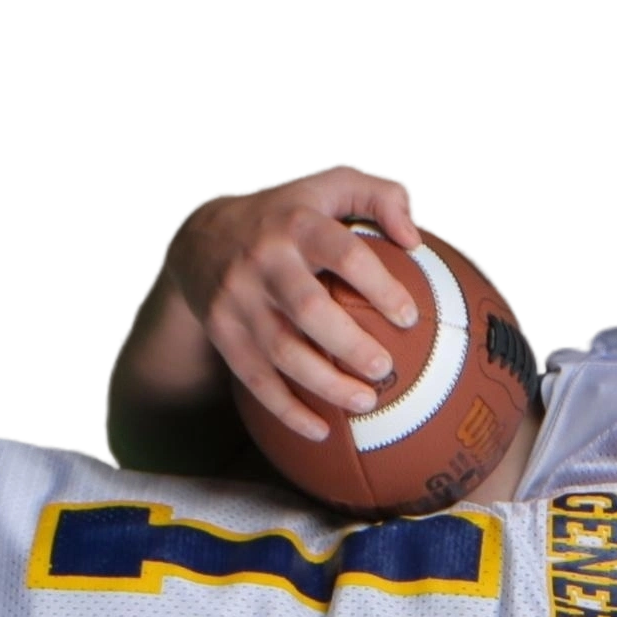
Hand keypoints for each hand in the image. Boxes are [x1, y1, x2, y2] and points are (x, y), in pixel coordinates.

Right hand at [164, 164, 429, 443]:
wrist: (200, 239)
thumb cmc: (287, 214)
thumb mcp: (330, 185)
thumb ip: (381, 197)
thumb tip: (415, 241)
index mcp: (298, 223)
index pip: (343, 253)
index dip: (379, 285)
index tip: (409, 317)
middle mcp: (264, 261)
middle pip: (308, 309)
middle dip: (350, 345)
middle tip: (385, 370)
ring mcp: (239, 300)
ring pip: (282, 352)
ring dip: (326, 385)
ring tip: (367, 403)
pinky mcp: (223, 333)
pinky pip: (255, 379)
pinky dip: (288, 411)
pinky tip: (321, 431)